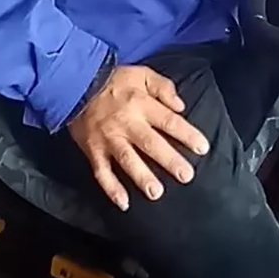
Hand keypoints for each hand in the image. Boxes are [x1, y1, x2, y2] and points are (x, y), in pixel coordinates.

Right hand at [68, 64, 209, 210]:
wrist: (76, 83)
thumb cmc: (115, 80)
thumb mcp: (142, 74)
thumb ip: (163, 87)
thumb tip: (181, 106)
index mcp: (141, 103)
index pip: (169, 121)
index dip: (187, 134)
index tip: (202, 148)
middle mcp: (126, 122)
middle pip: (151, 144)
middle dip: (169, 160)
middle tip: (186, 176)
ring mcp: (108, 138)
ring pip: (127, 160)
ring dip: (141, 177)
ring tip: (156, 193)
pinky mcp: (93, 150)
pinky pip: (101, 172)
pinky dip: (111, 188)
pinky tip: (123, 203)